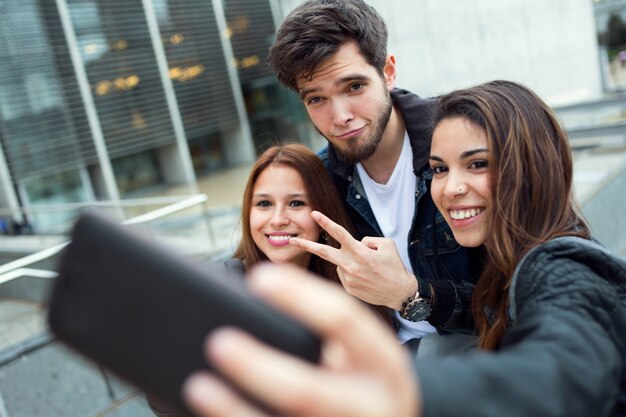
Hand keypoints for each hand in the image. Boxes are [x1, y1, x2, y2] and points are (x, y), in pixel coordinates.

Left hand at [182, 263, 420, 416]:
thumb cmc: (367, 386)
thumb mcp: (370, 358)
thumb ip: (334, 337)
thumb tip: (261, 304)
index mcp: (383, 365)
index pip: (344, 321)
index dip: (300, 296)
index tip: (257, 278)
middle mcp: (368, 406)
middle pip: (307, 392)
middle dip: (258, 368)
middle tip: (219, 341)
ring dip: (233, 410)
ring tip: (198, 385)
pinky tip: (207, 411)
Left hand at [290, 211, 416, 308]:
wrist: (400, 293)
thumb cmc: (394, 267)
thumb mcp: (387, 245)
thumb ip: (368, 240)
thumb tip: (355, 244)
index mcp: (360, 252)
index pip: (339, 233)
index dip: (326, 222)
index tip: (314, 214)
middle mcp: (350, 265)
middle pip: (323, 252)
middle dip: (306, 245)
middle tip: (291, 240)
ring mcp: (348, 278)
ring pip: (340, 263)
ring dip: (349, 262)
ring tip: (368, 270)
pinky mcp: (348, 289)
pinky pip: (345, 275)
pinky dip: (352, 273)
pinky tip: (366, 278)